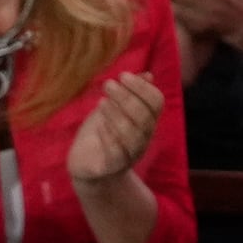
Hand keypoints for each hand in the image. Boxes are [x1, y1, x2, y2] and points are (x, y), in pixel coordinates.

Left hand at [68, 69, 162, 189]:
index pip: (156, 103)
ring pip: (132, 135)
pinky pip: (115, 152)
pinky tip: (99, 124)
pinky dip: (108, 135)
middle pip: (144, 117)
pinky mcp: (112, 166)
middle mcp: (143, 138)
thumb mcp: (113, 109)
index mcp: (147, 122)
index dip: (142, 88)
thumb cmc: (101, 132)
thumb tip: (148, 75)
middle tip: (108, 84)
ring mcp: (130, 154)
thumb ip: (130, 94)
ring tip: (101, 102)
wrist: (86, 165)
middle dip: (127, 98)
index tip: (123, 75)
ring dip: (117, 114)